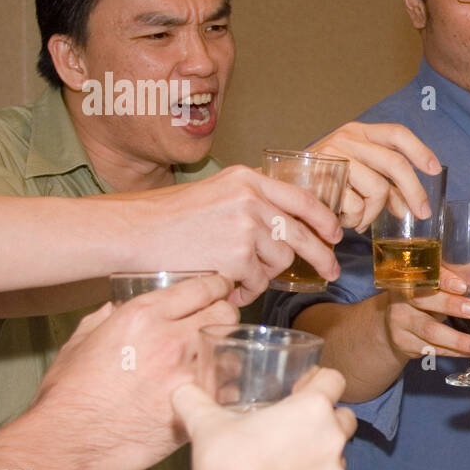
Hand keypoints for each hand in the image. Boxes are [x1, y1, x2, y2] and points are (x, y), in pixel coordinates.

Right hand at [30, 273, 238, 469]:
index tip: (218, 289)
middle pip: (225, 311)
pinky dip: (227, 385)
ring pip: (233, 349)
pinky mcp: (200, 404)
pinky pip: (232, 385)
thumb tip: (116, 309)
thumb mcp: (79, 344)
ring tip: (212, 360)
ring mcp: (189, 372)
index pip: (200, 288)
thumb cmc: (70, 397)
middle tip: (217, 323)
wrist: (71, 442)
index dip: (214, 286)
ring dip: (226, 352)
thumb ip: (103, 320)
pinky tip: (213, 389)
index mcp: (143, 317)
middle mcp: (172, 339)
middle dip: (224, 314)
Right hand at [130, 165, 343, 306]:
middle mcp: (252, 200)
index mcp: (248, 179)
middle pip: (302, 234)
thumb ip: (252, 200)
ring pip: (280, 262)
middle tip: (332, 271)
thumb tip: (289, 223)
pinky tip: (226, 286)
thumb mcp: (217, 192)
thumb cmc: (169, 217)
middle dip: (322, 257)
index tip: (336, 233)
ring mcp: (246, 228)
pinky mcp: (237, 257)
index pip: (302, 198)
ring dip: (263, 275)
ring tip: (237, 274)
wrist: (134, 232)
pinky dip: (245, 290)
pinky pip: (258, 282)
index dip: (324, 219)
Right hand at [174, 367, 356, 469]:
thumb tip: (180, 390)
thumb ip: (194, 401)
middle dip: (327, 418)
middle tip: (296, 426)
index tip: (300, 390)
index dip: (320, 381)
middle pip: (344, 416)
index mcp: (312, 407)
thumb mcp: (207, 424)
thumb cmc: (228, 461)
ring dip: (320, 453)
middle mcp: (332, 436)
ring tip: (288, 460)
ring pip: (338, 453)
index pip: (335, 379)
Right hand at [309, 121, 441, 230]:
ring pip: (378, 189)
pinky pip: (356, 207)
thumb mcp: (356, 175)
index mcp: (359, 132)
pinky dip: (356, 220)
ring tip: (362, 219)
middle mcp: (348, 140)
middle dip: (414, 192)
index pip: (397, 133)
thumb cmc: (322, 181)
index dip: (420, 150)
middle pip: (395, 163)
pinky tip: (344, 220)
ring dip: (374, 213)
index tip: (435, 169)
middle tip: (421, 213)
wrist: (280, 188)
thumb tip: (408, 206)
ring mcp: (335, 158)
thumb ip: (384, 185)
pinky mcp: (323, 181)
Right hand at [383, 267, 469, 359]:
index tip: (462, 286)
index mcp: (413, 274)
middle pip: (423, 300)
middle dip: (450, 306)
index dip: (444, 279)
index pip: (426, 273)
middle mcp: (402, 295)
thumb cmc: (427, 294)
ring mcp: (399, 320)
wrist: (397, 321)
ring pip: (429, 331)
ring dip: (458, 340)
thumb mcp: (446, 281)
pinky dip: (454, 351)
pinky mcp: (403, 341)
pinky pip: (431, 348)